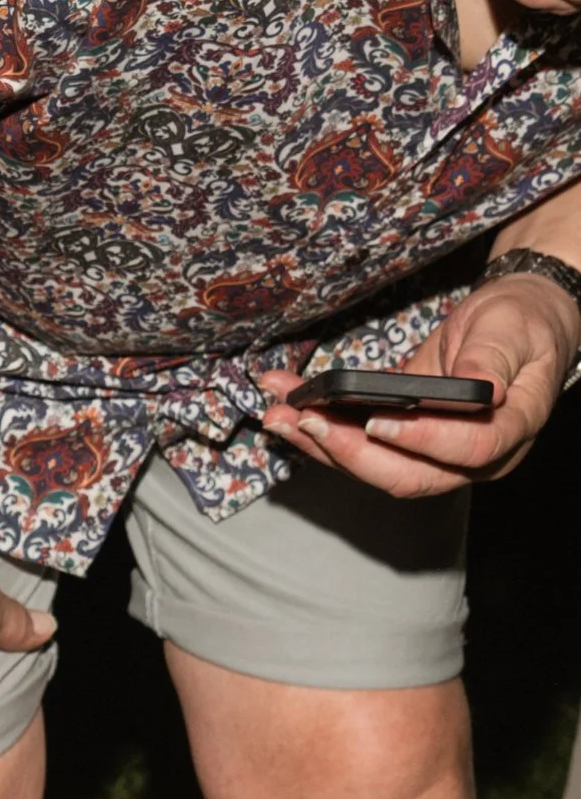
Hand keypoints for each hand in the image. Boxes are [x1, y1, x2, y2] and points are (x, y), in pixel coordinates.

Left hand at [260, 274, 572, 500]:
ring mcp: (431, 454)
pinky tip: (288, 406)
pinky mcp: (400, 441)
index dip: (421, 441)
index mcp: (509, 432)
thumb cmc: (520, 324)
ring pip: (372, 466)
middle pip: (405, 473)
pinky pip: (358, 445)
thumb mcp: (513, 330)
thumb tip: (478, 388)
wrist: (511, 324)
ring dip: (319, 443)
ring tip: (278, 414)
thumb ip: (493, 359)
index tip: (376, 422)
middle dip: (347, 451)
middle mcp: (468, 458)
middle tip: (305, 420)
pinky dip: (320, 427)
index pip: (467, 450)